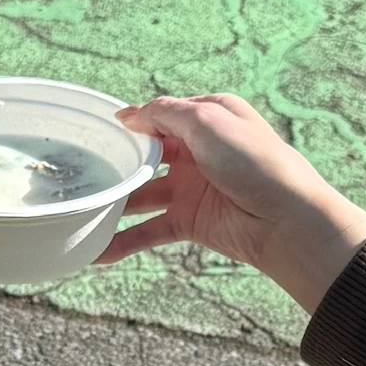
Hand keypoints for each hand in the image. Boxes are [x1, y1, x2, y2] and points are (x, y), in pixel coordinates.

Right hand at [99, 94, 365, 314]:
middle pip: (146, 153)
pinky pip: (149, 229)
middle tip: (81, 169)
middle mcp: (198, 151)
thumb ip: (165, 113)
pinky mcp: (189, 221)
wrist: (286, 220)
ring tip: (80, 209)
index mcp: (208, 118)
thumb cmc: (254, 161)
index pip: (160, 115)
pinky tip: (96, 251)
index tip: (99, 130)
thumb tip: (128, 115)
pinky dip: (124, 240)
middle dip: (117, 161)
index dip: (132, 122)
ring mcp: (192, 187)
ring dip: (114, 203)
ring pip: (141, 193)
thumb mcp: (208, 120)